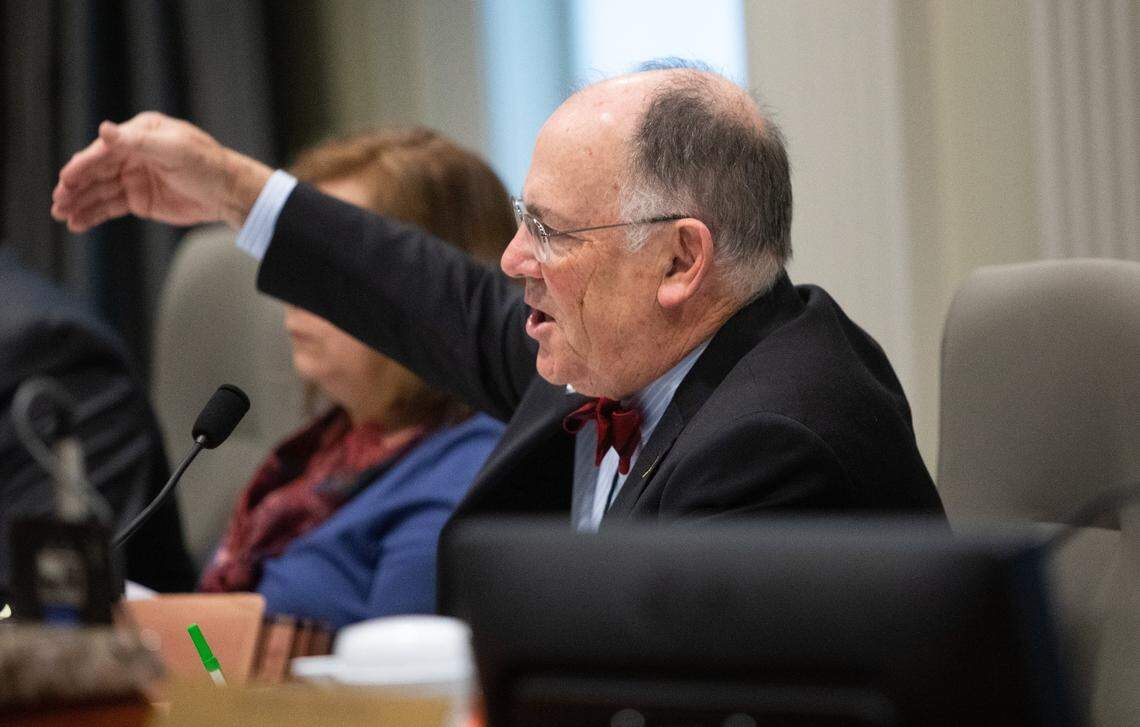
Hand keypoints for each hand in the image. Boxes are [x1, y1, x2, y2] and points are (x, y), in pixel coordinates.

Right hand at [51, 111, 271, 232]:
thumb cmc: (206, 165)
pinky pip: (110, 207)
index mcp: (138, 134)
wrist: (228, 193)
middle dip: (75, 186)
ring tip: (61, 215)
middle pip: (96, 171)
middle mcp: (131, 153)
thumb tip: (104, 128)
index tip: (66, 180)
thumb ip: (137, 142)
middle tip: (57, 202)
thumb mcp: (174, 150)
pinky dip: (93, 214)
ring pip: (99, 191)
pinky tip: (77, 223)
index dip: (83, 165)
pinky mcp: (138, 200)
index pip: (104, 150)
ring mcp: (133, 178)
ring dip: (79, 202)